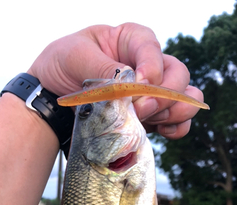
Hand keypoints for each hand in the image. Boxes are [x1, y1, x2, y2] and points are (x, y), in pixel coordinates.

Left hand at [28, 23, 203, 139]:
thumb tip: (133, 86)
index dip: (151, 69)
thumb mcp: (75, 56)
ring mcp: (151, 93)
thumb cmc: (61, 66)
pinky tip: (160, 131)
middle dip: (164, 95)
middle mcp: (147, 64)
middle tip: (140, 109)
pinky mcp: (149, 116)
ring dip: (174, 111)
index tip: (138, 86)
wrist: (52, 98)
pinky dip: (176, 128)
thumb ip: (104, 68)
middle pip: (177, 75)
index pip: (152, 49)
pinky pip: (177, 122)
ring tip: (148, 119)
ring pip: (184, 98)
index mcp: (131, 40)